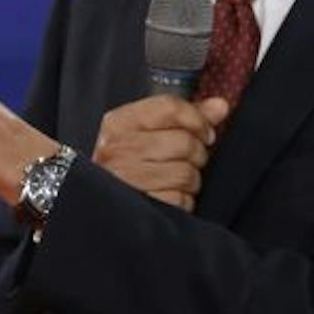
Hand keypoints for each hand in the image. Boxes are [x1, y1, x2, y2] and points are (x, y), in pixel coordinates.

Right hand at [92, 95, 229, 211]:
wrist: (93, 204)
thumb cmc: (125, 164)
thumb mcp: (143, 133)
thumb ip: (183, 117)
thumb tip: (220, 106)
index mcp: (117, 124)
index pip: (169, 108)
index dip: (197, 120)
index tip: (205, 132)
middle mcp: (118, 150)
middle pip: (184, 142)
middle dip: (196, 154)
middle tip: (185, 160)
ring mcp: (127, 179)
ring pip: (187, 173)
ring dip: (190, 180)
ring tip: (174, 180)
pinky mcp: (139, 207)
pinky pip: (181, 200)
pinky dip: (182, 201)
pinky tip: (168, 196)